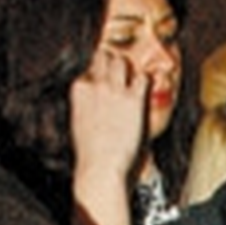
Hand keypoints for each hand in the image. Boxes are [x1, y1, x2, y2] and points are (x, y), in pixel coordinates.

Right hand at [69, 50, 148, 181]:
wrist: (101, 166)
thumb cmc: (90, 150)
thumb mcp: (80, 120)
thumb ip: (86, 103)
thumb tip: (95, 99)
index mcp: (79, 90)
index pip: (90, 67)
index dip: (100, 71)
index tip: (106, 76)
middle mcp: (95, 85)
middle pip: (106, 58)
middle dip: (114, 61)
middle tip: (122, 69)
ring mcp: (115, 90)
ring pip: (122, 62)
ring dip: (129, 67)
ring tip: (134, 75)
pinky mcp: (134, 99)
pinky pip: (143, 77)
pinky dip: (146, 79)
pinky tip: (146, 86)